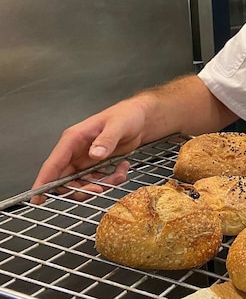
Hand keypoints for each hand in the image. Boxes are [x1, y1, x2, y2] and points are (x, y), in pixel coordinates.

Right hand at [30, 98, 149, 203]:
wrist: (138, 118)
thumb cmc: (126, 116)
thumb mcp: (118, 126)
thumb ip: (106, 140)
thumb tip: (94, 154)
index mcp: (73, 139)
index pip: (53, 164)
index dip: (43, 182)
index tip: (38, 198)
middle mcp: (75, 152)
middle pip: (65, 180)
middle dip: (82, 188)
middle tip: (101, 188)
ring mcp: (84, 160)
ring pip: (82, 184)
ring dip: (101, 185)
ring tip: (119, 174)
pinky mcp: (95, 166)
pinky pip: (96, 181)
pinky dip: (110, 180)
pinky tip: (122, 168)